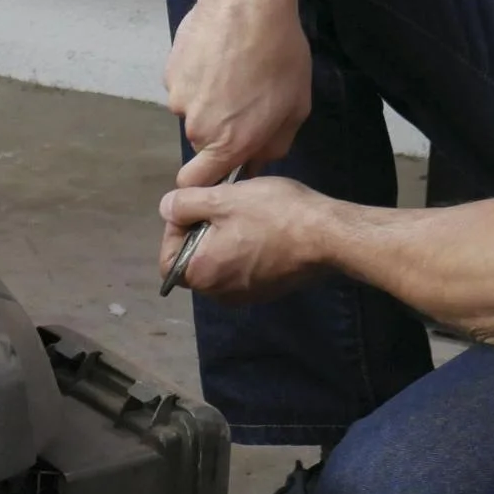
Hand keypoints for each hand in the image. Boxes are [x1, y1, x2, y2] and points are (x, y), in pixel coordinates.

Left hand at [157, 176, 330, 302]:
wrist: (327, 236)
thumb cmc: (273, 214)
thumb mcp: (222, 198)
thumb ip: (184, 204)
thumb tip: (166, 209)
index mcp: (202, 274)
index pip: (167, 258)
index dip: (174, 230)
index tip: (195, 207)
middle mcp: (219, 293)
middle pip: (193, 262)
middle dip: (201, 234)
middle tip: (222, 206)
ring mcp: (245, 295)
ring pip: (219, 265)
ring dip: (224, 241)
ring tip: (244, 215)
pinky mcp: (267, 291)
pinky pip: (242, 270)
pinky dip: (244, 252)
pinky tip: (263, 229)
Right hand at [165, 0, 312, 188]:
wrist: (246, 3)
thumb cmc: (279, 55)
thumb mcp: (295, 105)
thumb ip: (275, 144)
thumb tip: (258, 163)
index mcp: (230, 144)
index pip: (196, 184)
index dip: (203, 182)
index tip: (215, 171)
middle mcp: (198, 128)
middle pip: (202, 143)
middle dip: (218, 129)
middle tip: (243, 98)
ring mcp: (179, 99)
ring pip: (192, 111)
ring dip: (208, 100)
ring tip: (232, 70)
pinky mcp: (170, 72)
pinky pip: (184, 85)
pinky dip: (197, 77)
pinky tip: (216, 54)